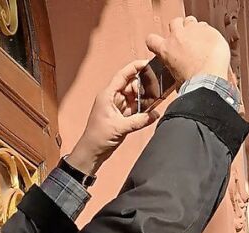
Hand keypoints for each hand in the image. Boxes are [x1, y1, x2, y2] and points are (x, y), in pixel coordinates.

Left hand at [66, 60, 159, 177]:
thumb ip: (139, 121)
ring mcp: (118, 107)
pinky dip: (143, 109)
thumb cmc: (98, 137)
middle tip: (156, 88)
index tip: (147, 63)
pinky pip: (135, 108)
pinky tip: (151, 110)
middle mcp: (113, 98)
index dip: (135, 67)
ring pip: (135, 96)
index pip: (123, 75)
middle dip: (143, 86)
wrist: (92, 152)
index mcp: (108, 94)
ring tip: (156, 99)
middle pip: (131, 85)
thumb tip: (155, 115)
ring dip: (144, 98)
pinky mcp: (122, 116)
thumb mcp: (120, 128)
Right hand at [145, 16, 230, 83]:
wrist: (208, 80)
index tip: (163, 44)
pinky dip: (209, 35)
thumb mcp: (176, 78)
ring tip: (201, 41)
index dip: (156, 41)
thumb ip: (175, 67)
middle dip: (180, 28)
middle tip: (186, 39)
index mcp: (166, 50)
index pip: (151, 40)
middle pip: (174, 22)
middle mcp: (177, 36)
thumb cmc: (193, 83)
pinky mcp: (208, 30)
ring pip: (191, 21)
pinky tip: (213, 45)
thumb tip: (179, 72)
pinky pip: (207, 28)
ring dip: (194, 29)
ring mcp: (193, 30)